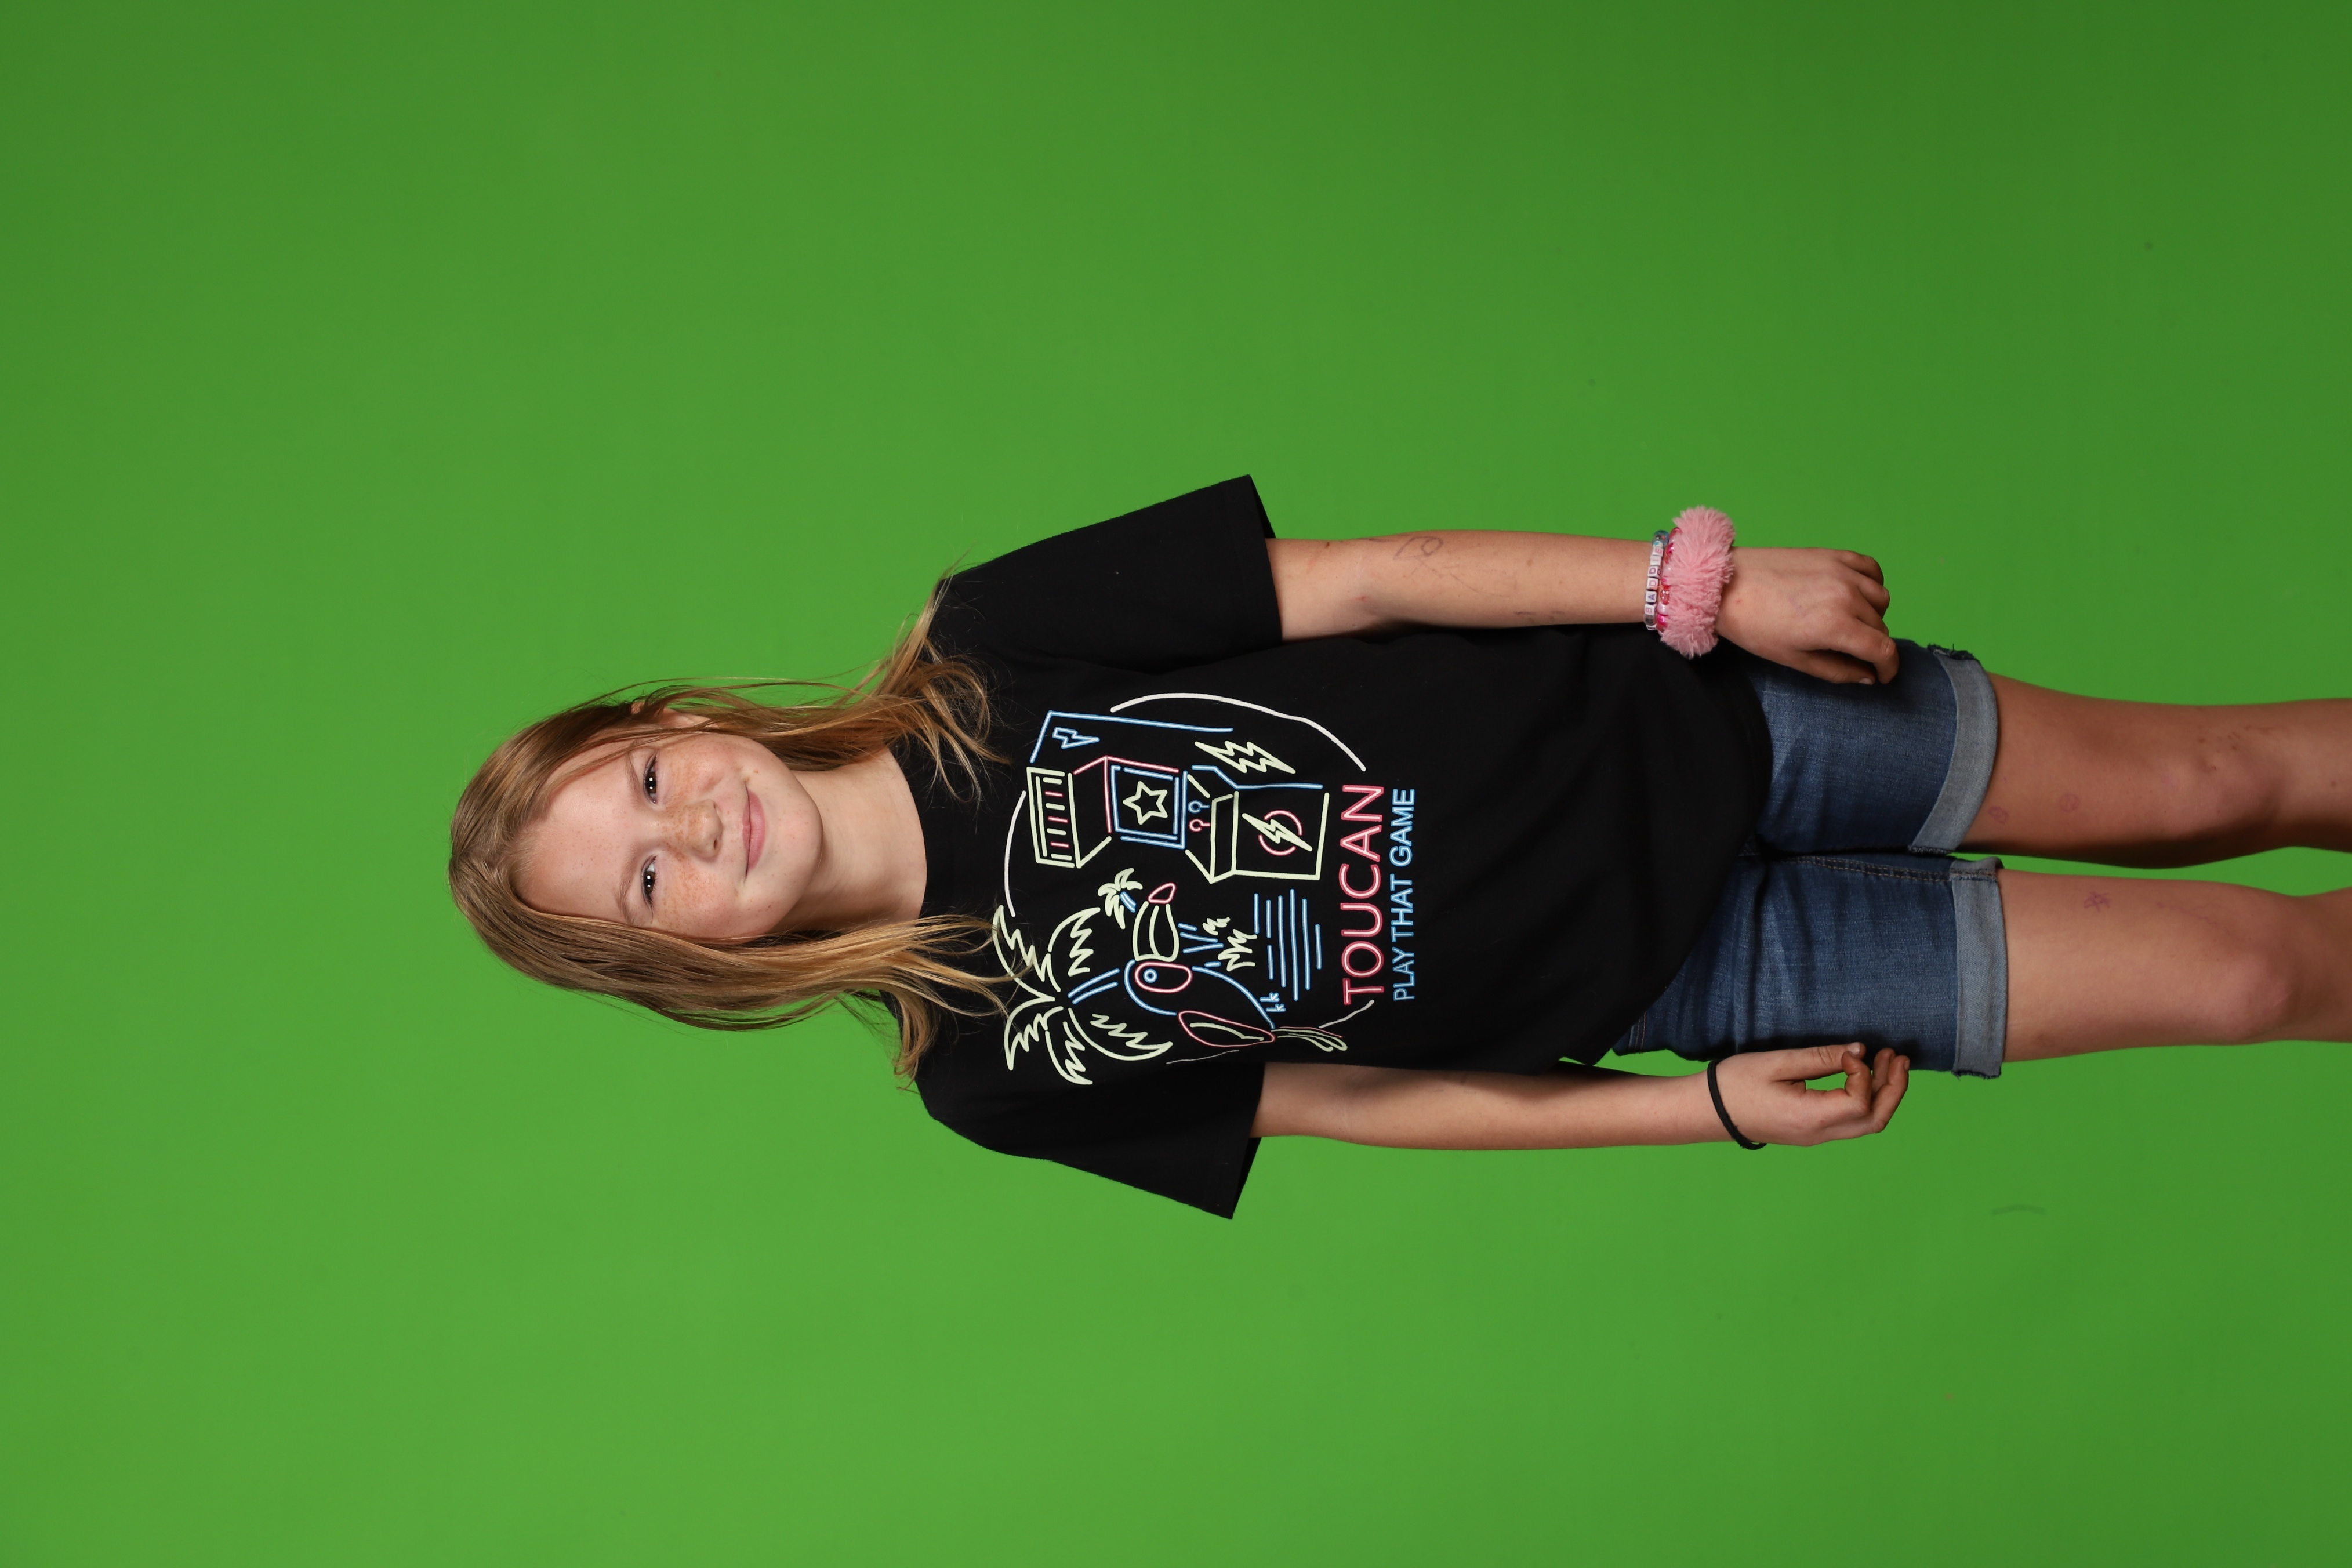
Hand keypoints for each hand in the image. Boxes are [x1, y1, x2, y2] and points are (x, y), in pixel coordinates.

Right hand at [1711, 1045, 1908, 1145]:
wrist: (1706, 1111)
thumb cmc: (1734, 1084)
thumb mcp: (1776, 1063)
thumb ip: (1820, 1057)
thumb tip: (1859, 1051)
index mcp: (1810, 1118)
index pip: (1860, 1102)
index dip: (1864, 1074)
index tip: (1850, 1052)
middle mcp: (1819, 1134)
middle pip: (1875, 1120)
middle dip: (1893, 1088)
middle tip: (1898, 1056)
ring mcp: (1816, 1136)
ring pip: (1867, 1124)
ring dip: (1883, 1094)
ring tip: (1888, 1063)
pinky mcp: (1811, 1131)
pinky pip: (1851, 1121)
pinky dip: (1867, 1099)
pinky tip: (1864, 1076)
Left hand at [1716, 547, 1896, 683]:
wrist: (1724, 586)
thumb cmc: (1753, 626)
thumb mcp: (1794, 660)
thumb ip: (1837, 671)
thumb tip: (1868, 676)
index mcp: (1836, 626)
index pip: (1883, 649)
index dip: (1889, 667)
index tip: (1883, 675)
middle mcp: (1846, 596)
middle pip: (1881, 626)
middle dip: (1873, 645)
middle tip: (1854, 654)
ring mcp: (1842, 572)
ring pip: (1881, 599)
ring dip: (1874, 616)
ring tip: (1853, 624)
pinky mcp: (1834, 555)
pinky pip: (1872, 569)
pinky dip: (1873, 584)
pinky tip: (1858, 594)